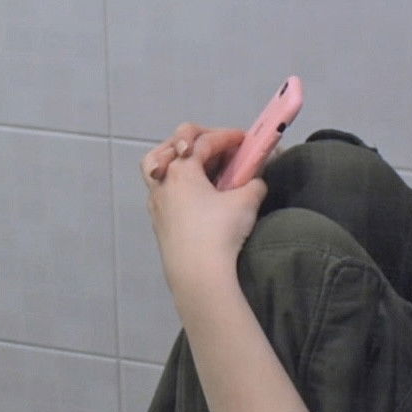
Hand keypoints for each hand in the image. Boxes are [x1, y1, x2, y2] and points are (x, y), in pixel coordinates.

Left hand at [142, 123, 267, 290]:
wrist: (198, 275)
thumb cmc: (220, 232)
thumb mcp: (246, 202)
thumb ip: (254, 183)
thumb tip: (255, 181)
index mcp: (181, 169)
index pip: (205, 141)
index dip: (228, 137)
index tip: (247, 141)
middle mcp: (163, 180)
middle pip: (174, 144)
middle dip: (200, 140)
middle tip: (222, 149)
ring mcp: (156, 201)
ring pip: (157, 165)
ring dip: (178, 158)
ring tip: (197, 165)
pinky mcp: (157, 220)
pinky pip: (163, 188)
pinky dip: (178, 181)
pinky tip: (195, 194)